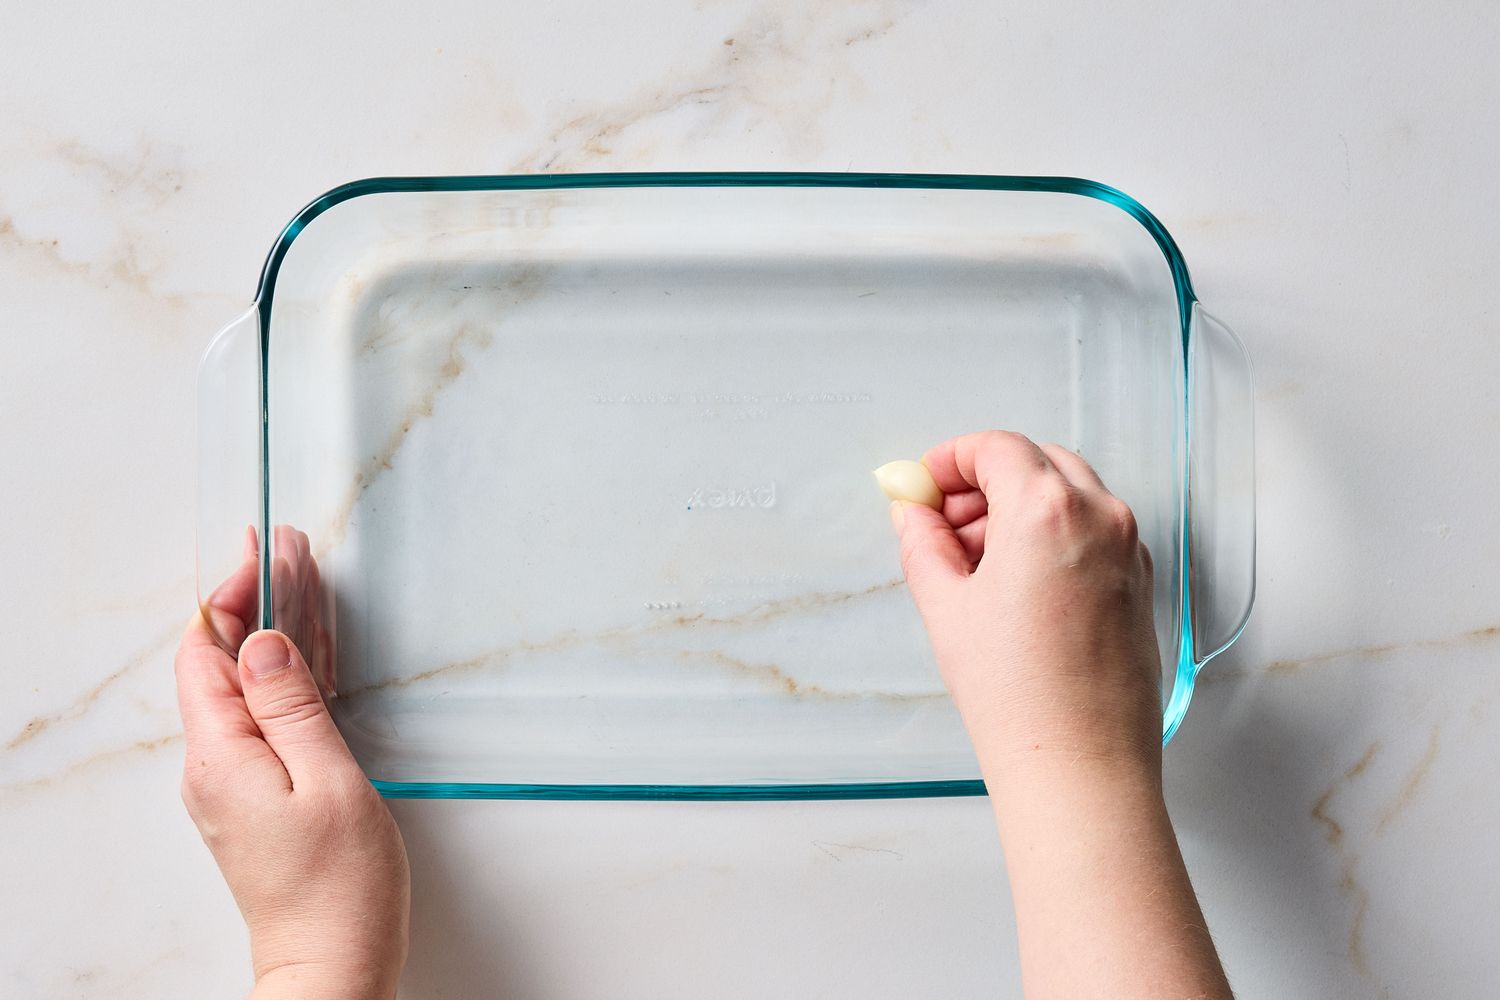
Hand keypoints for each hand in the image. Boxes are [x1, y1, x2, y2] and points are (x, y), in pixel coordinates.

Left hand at [176, 529, 408, 998]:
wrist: (334, 963)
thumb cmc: (339, 884)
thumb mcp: (326, 779)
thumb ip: (291, 706)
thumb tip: (261, 642)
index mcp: (222, 757)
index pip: (207, 653)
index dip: (229, 595)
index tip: (259, 549)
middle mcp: (214, 767)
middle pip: (221, 664)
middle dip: (252, 603)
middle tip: (287, 552)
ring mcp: (233, 784)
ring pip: (244, 689)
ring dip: (270, 635)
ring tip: (301, 583)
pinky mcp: (256, 799)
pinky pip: (262, 720)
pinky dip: (284, 677)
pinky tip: (307, 654)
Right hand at [888, 432, 1231, 998]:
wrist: (1080, 765)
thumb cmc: (1016, 694)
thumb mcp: (946, 606)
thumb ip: (923, 542)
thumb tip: (914, 512)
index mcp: (1048, 509)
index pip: (996, 448)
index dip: (950, 459)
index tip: (924, 485)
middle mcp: (1101, 516)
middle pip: (1037, 462)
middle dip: (985, 482)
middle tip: (942, 521)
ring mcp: (1130, 549)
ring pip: (1069, 494)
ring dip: (1019, 506)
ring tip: (973, 560)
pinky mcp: (1140, 583)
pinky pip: (1093, 531)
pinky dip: (1053, 534)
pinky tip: (1016, 583)